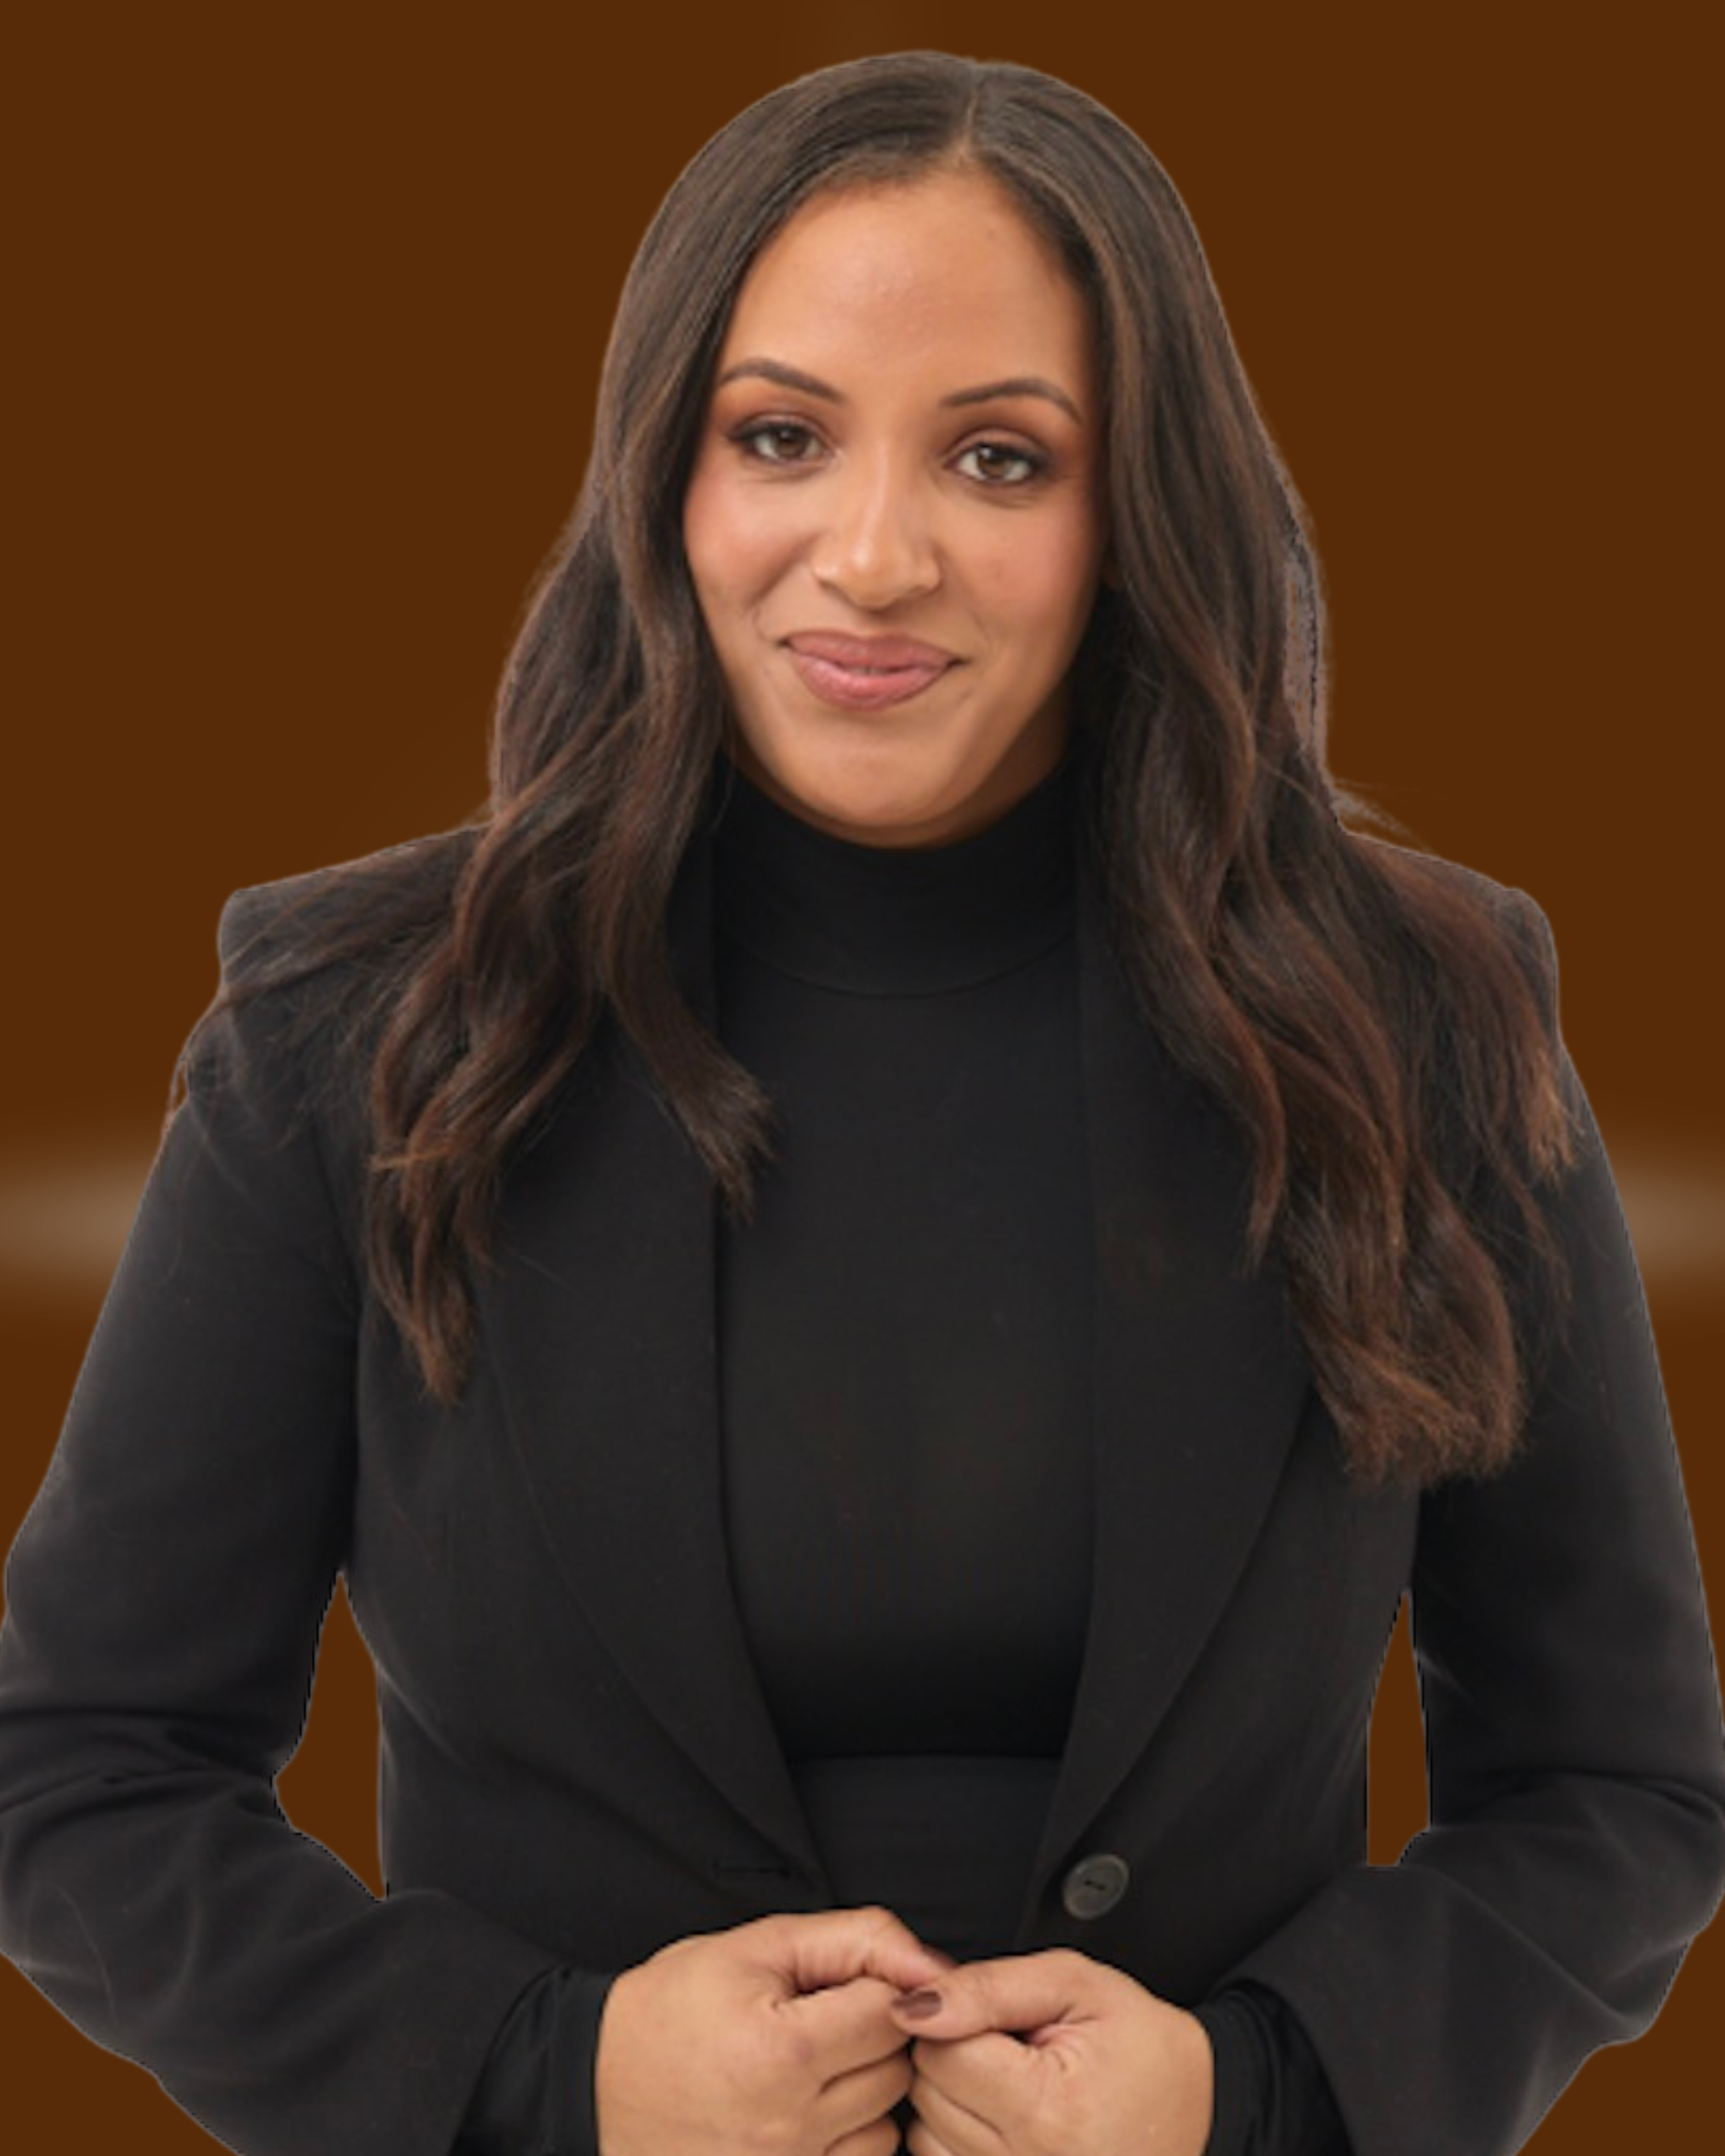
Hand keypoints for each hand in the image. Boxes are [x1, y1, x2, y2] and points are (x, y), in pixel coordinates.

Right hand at [595, 1904, 954, 2155]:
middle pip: (896, 2070)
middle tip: (822, 2020)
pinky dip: (847, 2140)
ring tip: (812, 2067)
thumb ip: (854, 1939)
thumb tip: (930, 1965)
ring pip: (886, 2127)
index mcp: (782, 2054)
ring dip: (865, 2092)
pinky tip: (808, 2111)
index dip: (874, 1985)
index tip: (842, 1983)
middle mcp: (788, 2128)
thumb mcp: (756, 1946)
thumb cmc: (670, 2011)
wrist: (596, 2085)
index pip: (892, 2012)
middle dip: (872, 2035)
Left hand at [889, 1948, 1213, 2155]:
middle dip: (954, 2058)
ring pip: (925, 2136)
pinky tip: (1001, 2118)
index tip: (1001, 2019)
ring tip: (1010, 2085)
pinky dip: (958, 2139)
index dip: (959, 2019)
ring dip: (953, 2103)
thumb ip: (988, 1987)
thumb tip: (913, 2005)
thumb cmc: (1141, 2047)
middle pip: (928, 2095)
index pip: (940, 2052)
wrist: (1198, 2111)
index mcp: (1048, 2111)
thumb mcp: (1075, 1985)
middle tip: (1013, 2051)